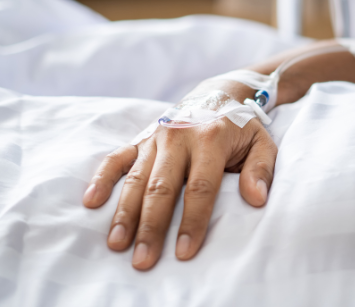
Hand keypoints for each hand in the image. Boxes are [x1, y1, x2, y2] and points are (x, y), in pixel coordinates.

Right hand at [82, 116, 275, 269]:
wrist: (217, 94)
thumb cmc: (241, 128)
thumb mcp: (263, 143)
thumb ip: (261, 169)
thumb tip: (257, 199)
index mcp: (211, 139)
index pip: (200, 187)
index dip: (192, 221)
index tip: (184, 251)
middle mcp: (179, 137)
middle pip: (162, 187)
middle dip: (151, 226)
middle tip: (143, 259)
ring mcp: (156, 137)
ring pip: (136, 178)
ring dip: (125, 213)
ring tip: (116, 244)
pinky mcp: (140, 138)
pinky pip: (117, 158)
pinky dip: (103, 178)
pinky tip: (92, 201)